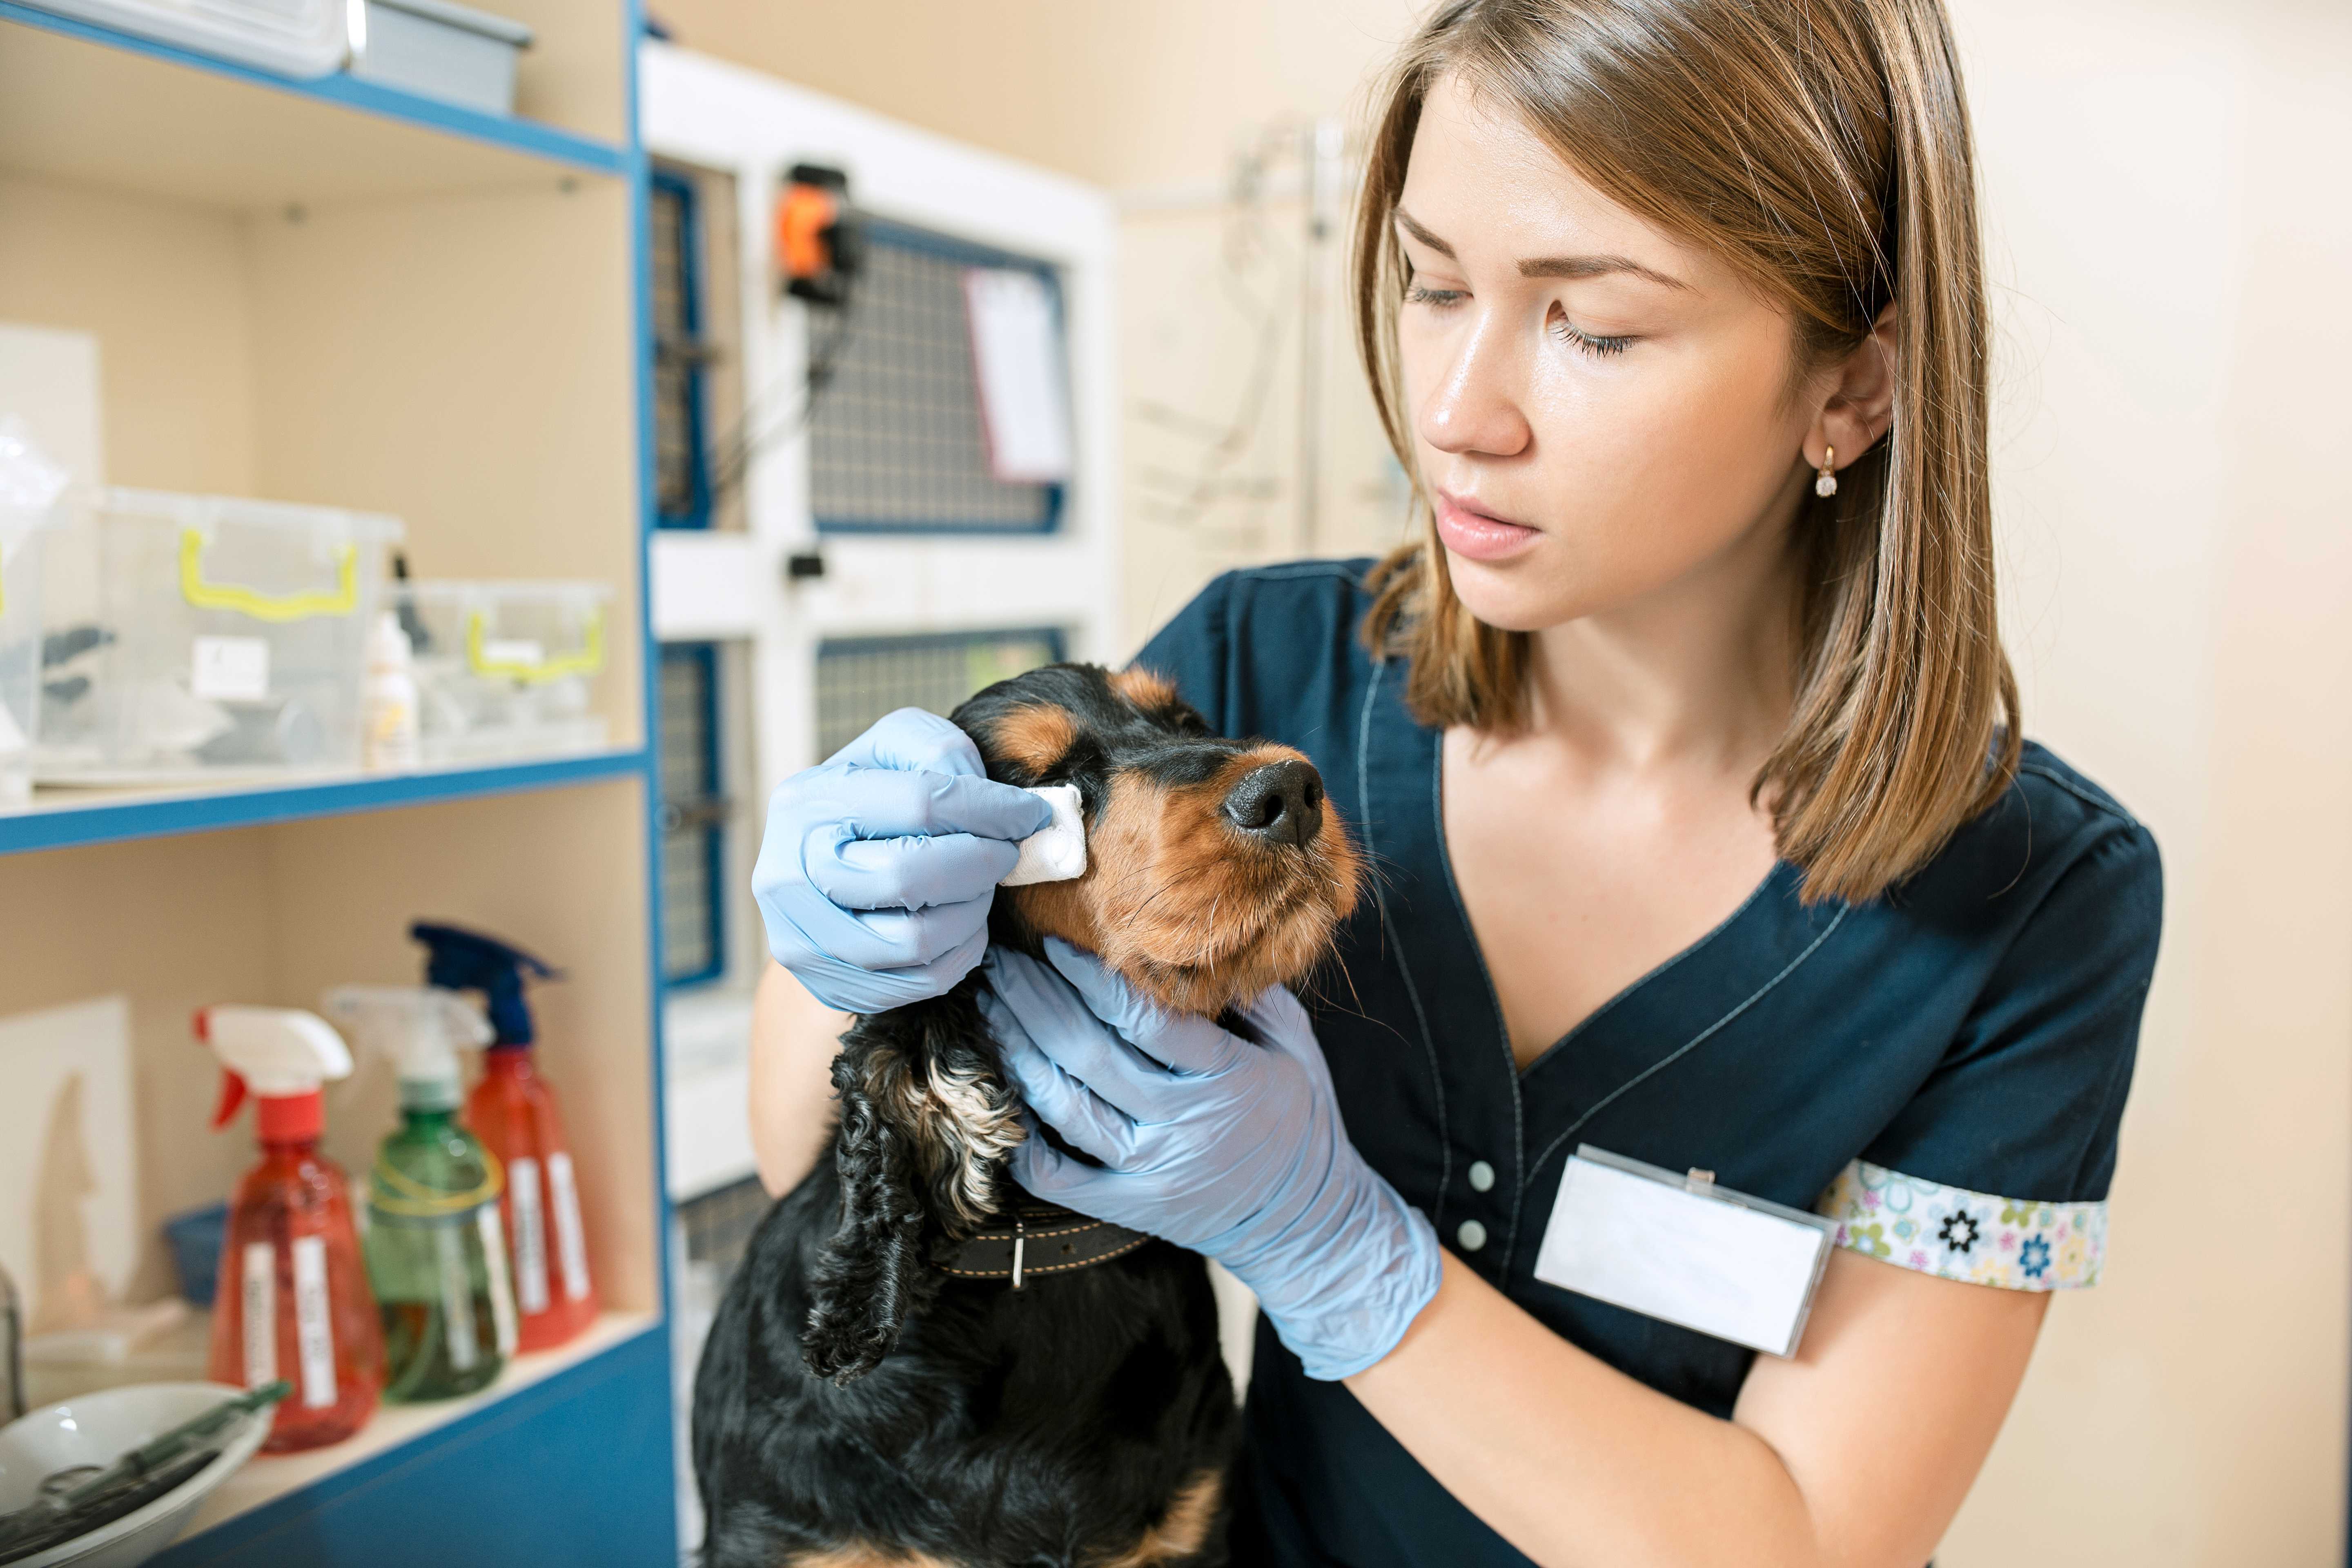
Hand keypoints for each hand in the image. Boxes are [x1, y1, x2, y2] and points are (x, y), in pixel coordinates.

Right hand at [753, 708, 1050, 1012]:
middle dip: (980, 862)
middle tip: (1005, 853)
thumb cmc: (869, 806)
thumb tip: (994, 799)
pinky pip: (923, 980)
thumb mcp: (894, 753)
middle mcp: (791, 874)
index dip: (989, 808)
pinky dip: (962, 949)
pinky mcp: (831, 986)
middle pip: (910, 874)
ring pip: (918, 938)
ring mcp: (805, 939)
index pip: (918, 803)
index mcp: (807, 804)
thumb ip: (940, 752)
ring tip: (980, 885)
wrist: (814, 876)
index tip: (1029, 813)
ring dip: (972, 909)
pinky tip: (962, 920)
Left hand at [982, 939, 1441, 1380]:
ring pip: (1064, 1106)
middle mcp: (1183, 1125)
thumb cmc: (1301, 1121)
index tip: (1052, 944)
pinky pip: (1059, 1177)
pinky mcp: (1131, 1207)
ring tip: (992, 1009)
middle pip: (1089, 1054)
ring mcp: (1151, 1171)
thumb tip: (1198, 945)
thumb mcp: (1297, 1047)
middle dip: (1034, 1001)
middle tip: (1000, 963)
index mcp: (1227, 1077)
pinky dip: (1023, 1140)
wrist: (1306, 1221)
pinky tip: (1003, 1095)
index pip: (1143, 1019)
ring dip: (1018, 1052)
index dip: (1089, 978)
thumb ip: (1254, 997)